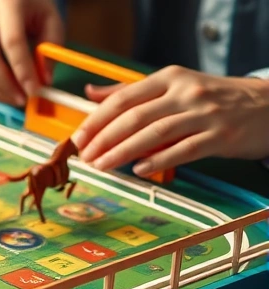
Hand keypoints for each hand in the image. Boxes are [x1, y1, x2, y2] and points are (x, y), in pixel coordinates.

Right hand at [0, 0, 63, 105]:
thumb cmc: (31, 6)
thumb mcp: (49, 19)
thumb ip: (50, 47)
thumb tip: (44, 80)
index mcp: (7, 3)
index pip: (12, 41)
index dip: (23, 70)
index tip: (35, 90)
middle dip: (6, 85)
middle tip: (23, 99)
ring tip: (15, 98)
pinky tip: (3, 92)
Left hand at [74, 66, 268, 175]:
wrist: (266, 105)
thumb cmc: (212, 98)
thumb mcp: (173, 86)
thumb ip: (132, 92)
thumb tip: (91, 94)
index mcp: (170, 78)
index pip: (124, 98)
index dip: (97, 119)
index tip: (79, 138)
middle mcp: (185, 93)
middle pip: (134, 117)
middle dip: (104, 139)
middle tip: (85, 157)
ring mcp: (204, 114)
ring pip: (155, 134)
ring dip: (123, 152)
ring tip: (103, 166)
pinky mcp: (220, 136)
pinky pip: (184, 150)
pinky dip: (158, 161)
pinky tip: (138, 170)